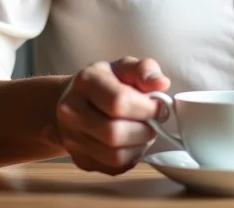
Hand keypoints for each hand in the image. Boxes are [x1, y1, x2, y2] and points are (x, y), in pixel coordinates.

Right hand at [55, 56, 170, 174]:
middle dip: (144, 130)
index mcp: (86, 81)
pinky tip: (133, 142)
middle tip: (154, 122)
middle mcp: (71, 111)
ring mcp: (72, 139)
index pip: (118, 101)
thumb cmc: (106, 81)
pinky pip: (113, 168)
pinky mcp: (80, 160)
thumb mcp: (125, 66)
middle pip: (114, 133)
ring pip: (114, 156)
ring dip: (139, 146)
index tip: (159, 106)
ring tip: (144, 131)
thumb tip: (161, 84)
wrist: (74, 100)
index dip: (146, 107)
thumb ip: (145, 70)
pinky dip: (131, 157)